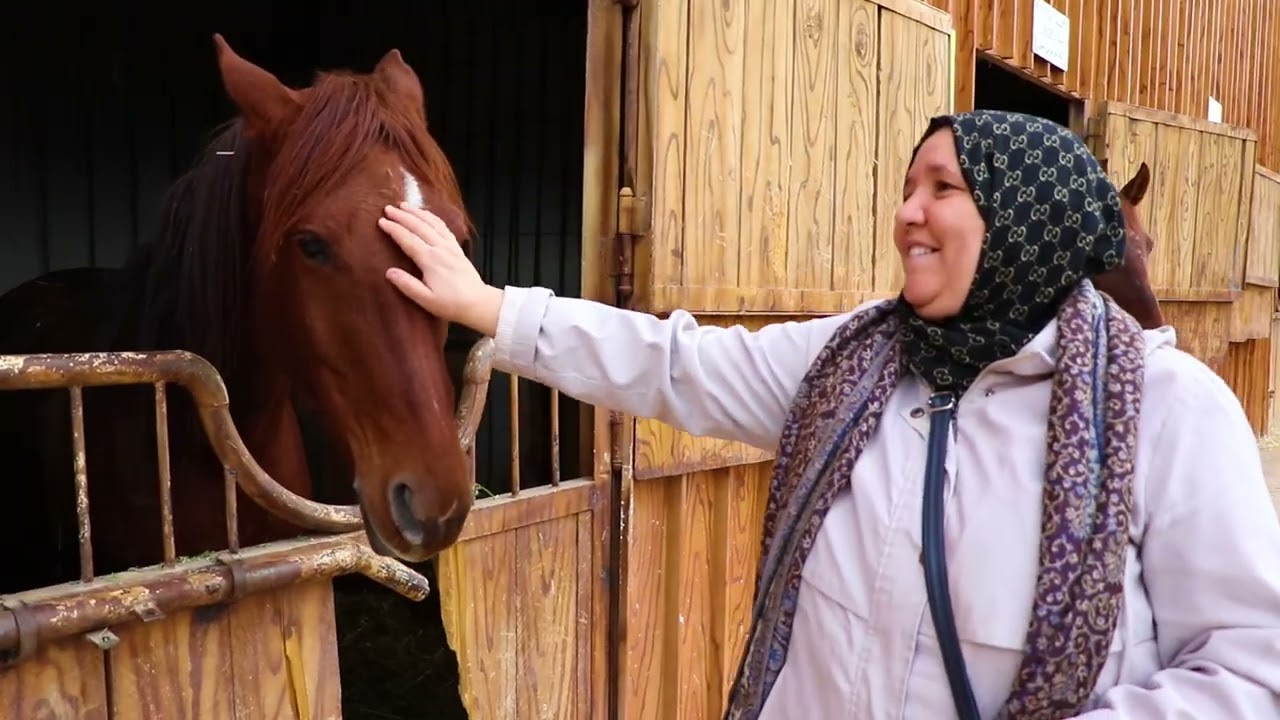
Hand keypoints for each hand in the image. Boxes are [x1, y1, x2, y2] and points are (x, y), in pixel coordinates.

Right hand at [379, 204, 503, 337]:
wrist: (478, 303)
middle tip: (387, 208)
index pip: (408, 239)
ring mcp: (450, 246)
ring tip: (404, 205)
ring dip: (417, 213)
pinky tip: (426, 215)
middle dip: (402, 216)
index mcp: (430, 260)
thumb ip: (407, 285)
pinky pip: (443, 227)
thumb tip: (389, 272)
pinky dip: (433, 217)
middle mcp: (440, 248)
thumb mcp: (426, 299)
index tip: (381, 221)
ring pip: (432, 223)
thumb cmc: (451, 304)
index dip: (393, 229)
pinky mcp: (457, 248)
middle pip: (418, 226)